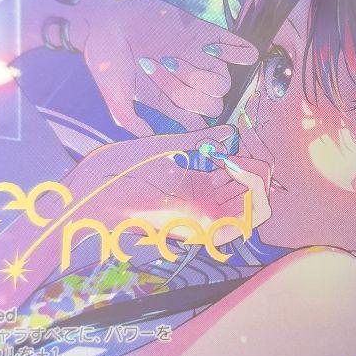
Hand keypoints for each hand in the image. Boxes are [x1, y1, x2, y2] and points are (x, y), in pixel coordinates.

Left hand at [64, 126, 271, 249]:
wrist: (95, 189)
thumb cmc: (121, 169)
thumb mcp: (168, 147)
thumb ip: (200, 140)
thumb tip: (229, 130)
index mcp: (199, 192)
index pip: (243, 182)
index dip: (250, 159)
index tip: (238, 140)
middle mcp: (207, 209)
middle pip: (257, 195)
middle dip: (259, 167)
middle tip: (242, 149)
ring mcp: (207, 221)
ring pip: (261, 207)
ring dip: (258, 176)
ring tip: (236, 159)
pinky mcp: (205, 225)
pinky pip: (250, 214)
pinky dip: (253, 186)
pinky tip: (232, 165)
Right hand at [70, 0, 257, 134]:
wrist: (106, 18)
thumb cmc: (105, 58)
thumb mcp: (113, 95)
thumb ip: (131, 121)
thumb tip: (153, 141)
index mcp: (170, 102)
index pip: (199, 124)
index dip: (199, 126)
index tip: (190, 120)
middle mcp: (189, 83)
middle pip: (213, 104)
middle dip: (190, 93)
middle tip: (161, 73)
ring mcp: (200, 59)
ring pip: (225, 82)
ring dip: (201, 73)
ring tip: (172, 57)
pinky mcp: (207, 35)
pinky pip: (241, 51)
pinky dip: (239, 53)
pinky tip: (213, 49)